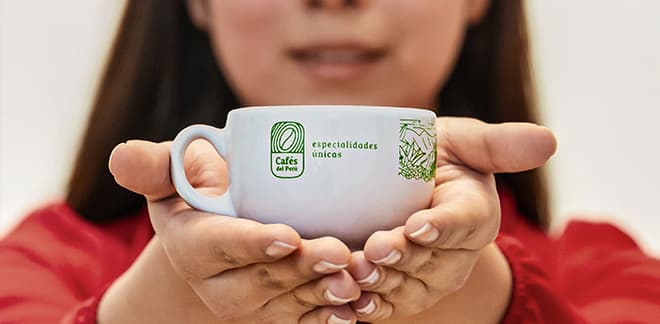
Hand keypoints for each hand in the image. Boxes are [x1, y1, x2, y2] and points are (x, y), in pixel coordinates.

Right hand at [100, 140, 360, 322]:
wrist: (221, 234)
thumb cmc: (201, 193)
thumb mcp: (173, 174)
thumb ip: (154, 166)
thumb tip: (122, 157)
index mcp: (190, 244)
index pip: (217, 246)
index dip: (249, 244)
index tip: (287, 236)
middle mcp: (216, 283)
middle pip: (258, 282)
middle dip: (298, 271)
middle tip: (339, 253)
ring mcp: (247, 303)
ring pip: (284, 307)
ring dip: (320, 297)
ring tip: (353, 282)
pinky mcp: (273, 314)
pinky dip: (326, 320)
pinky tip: (352, 312)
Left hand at [345, 118, 555, 322]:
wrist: (400, 187)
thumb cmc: (434, 158)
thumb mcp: (460, 143)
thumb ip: (496, 144)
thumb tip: (547, 139)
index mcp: (474, 214)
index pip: (464, 222)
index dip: (442, 227)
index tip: (418, 225)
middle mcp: (456, 254)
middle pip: (431, 261)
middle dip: (403, 257)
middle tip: (376, 247)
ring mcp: (429, 279)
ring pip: (407, 289)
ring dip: (381, 284)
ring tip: (355, 271)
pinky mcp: (401, 293)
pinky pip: (387, 307)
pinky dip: (368, 308)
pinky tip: (348, 303)